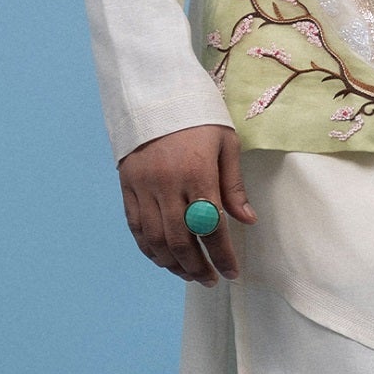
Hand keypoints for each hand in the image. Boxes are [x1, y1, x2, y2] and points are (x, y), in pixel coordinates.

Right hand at [118, 126, 254, 283]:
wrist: (154, 93)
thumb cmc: (198, 117)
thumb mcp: (225, 143)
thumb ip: (233, 185)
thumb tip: (247, 221)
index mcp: (197, 173)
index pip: (211, 227)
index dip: (223, 256)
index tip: (232, 273)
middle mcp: (167, 184)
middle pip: (181, 241)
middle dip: (198, 268)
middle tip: (211, 280)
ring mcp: (143, 187)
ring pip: (156, 240)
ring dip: (173, 264)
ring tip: (189, 275)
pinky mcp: (126, 186)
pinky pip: (135, 227)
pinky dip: (149, 249)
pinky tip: (163, 260)